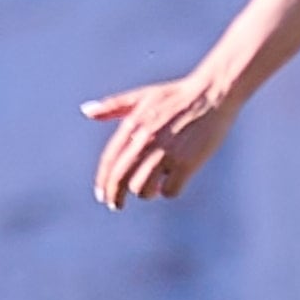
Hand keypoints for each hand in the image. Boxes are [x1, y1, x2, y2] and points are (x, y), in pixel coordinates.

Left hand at [86, 77, 237, 206]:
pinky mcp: (187, 163)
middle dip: (115, 197)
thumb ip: (114, 106)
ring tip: (151, 190)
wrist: (213, 93)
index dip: (103, 181)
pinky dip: (167, 192)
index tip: (102, 195)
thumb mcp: (143, 96)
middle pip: (121, 178)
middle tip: (116, 206)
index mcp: (134, 124)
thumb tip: (87, 111)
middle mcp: (147, 139)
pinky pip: (169, 191)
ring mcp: (167, 152)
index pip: (110, 160)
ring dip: (145, 193)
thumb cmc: (178, 95)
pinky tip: (171, 185)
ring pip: (142, 187)